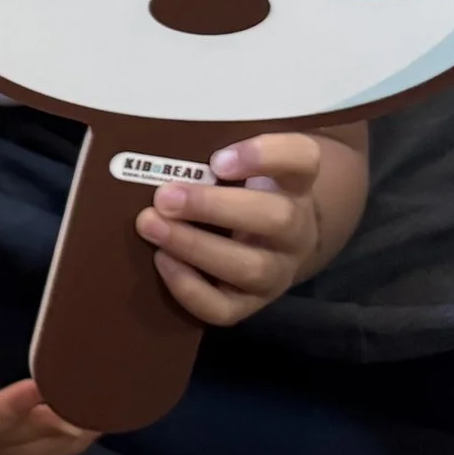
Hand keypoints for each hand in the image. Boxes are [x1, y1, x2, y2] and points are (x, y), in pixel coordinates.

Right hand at [0, 291, 98, 454]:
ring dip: (64, 438)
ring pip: (25, 450)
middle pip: (6, 442)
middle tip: (87, 408)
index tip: (38, 388)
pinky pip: (32, 441)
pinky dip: (64, 435)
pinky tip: (96, 418)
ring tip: (103, 415)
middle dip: (46, 428)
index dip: (5, 411)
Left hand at [136, 133, 324, 326]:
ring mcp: (278, 271)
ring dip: (195, 246)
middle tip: (165, 196)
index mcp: (295, 182)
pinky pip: (224, 309)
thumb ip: (212, 150)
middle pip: (276, 218)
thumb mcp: (237, 165)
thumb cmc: (237, 191)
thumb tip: (157, 145)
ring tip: (151, 225)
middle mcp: (296, 229)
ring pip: (250, 268)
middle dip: (214, 207)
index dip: (264, 156)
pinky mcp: (250, 304)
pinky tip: (162, 260)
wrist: (261, 242)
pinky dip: (189, 288)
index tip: (218, 158)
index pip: (302, 159)